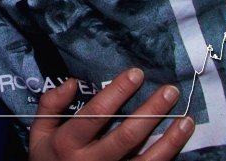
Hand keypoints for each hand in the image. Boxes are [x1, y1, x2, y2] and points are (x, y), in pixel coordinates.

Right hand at [28, 69, 194, 160]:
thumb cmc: (49, 160)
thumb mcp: (39, 133)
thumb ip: (51, 105)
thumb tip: (71, 81)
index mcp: (69, 144)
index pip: (97, 114)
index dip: (117, 92)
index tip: (136, 73)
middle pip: (127, 135)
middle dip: (151, 111)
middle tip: (169, 91)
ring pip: (146, 160)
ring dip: (169, 139)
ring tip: (186, 119)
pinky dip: (168, 156)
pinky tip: (180, 142)